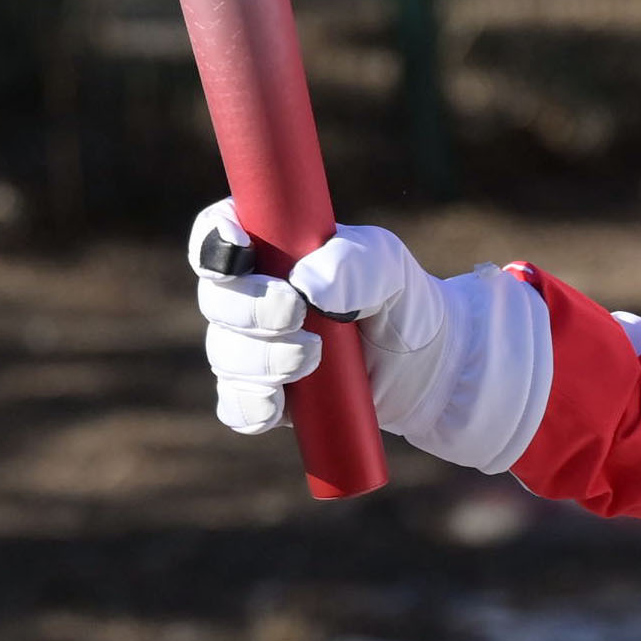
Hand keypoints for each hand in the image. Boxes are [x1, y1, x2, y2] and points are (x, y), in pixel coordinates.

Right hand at [190, 202, 541, 467]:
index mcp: (269, 249)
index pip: (217, 233)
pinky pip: (236, 407)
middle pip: (215, 298)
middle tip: (296, 312)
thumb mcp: (387, 266)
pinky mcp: (266, 398)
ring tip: (313, 357)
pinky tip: (280, 405)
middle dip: (249, 308)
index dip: (213, 238)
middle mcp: (249, 297)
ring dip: (261, 358)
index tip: (239, 249)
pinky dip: (253, 405)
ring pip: (224, 354)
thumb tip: (305, 287)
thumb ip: (353, 264)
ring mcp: (252, 350)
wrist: (427, 366)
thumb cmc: (399, 298)